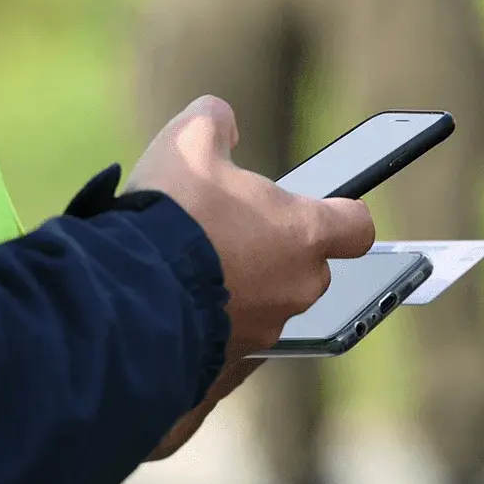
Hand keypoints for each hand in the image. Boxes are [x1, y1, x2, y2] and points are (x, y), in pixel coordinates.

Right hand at [130, 96, 375, 458]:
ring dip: (243, 287)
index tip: (324, 207)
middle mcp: (297, 288)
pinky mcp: (231, 363)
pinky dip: (214, 320)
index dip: (342, 213)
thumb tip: (221, 119)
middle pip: (309, 267)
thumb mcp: (188, 142)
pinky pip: (234, 336)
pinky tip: (177, 300)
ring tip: (192, 265)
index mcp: (304, 234)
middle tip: (231, 230)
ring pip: (269, 304)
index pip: (357, 225)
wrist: (127, 296)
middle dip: (278, 250)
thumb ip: (214, 121)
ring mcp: (268, 331)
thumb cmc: (171, 216)